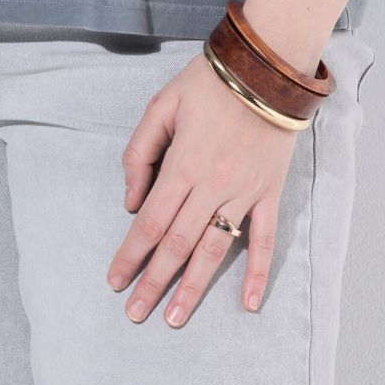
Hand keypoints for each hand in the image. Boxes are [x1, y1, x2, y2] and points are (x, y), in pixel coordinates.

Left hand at [105, 51, 298, 326]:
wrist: (265, 67)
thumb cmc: (209, 82)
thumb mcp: (162, 104)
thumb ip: (140, 151)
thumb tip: (132, 199)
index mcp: (183, 164)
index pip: (151, 221)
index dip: (131, 253)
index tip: (115, 280)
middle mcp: (213, 185)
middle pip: (179, 244)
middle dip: (154, 281)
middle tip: (135, 313)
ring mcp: (244, 193)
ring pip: (215, 250)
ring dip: (194, 287)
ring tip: (175, 317)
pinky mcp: (269, 193)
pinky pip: (265, 240)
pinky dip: (258, 273)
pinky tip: (249, 303)